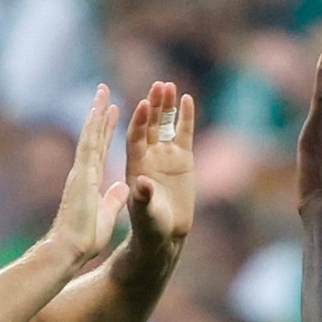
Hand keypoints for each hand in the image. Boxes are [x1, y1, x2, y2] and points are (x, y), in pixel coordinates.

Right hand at [37, 86, 129, 268]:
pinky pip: (89, 144)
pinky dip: (93, 126)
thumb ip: (112, 200)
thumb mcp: (104, 215)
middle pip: (93, 137)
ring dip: (95, 112)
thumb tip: (121, 188)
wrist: (68, 248)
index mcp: (88, 180)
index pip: (99, 149)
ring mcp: (81, 171)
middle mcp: (83, 171)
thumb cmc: (83, 238)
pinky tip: (98, 109)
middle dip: (99, 115)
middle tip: (103, 93)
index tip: (111, 113)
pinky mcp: (81, 174)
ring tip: (102, 91)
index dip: (105, 131)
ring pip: (89, 135)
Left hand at [116, 80, 197, 260]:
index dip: (138, 121)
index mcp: (134, 165)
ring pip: (165, 125)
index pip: (134, 138)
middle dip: (153, 106)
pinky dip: (186, 117)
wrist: (165, 235)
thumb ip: (143, 198)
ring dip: (166, 106)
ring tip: (169, 86)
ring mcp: (165, 155)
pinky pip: (183, 134)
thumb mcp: (145, 213)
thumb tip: (142, 182)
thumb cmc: (149, 227)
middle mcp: (148, 156)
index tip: (142, 105)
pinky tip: (187, 99)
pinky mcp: (182, 159)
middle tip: (158, 86)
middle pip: (149, 125)